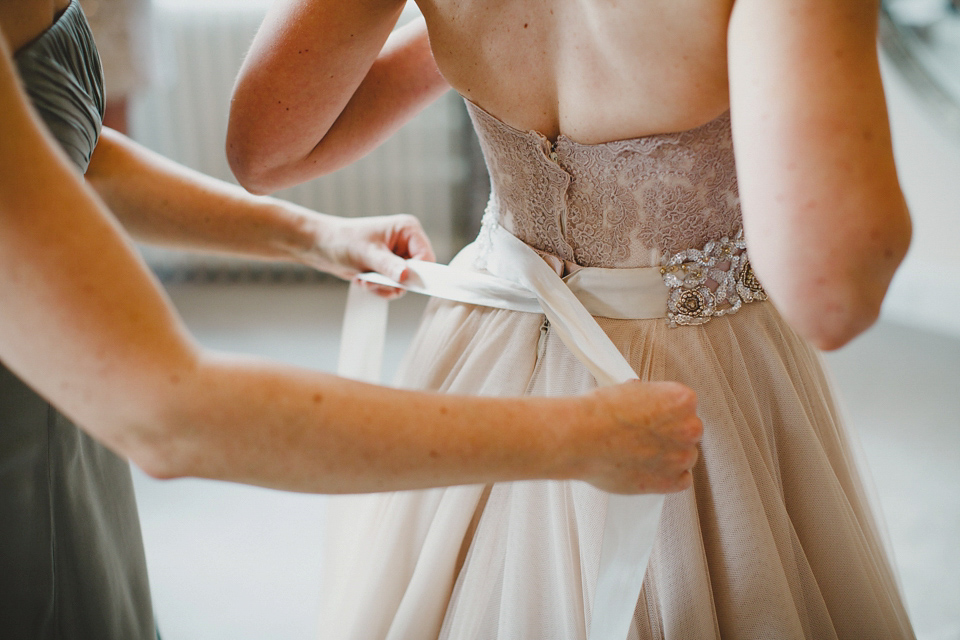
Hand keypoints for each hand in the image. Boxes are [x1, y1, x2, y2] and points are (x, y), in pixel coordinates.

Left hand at [299, 213, 434, 296]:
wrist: (322, 247)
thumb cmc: (343, 241)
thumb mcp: (367, 254)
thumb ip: (389, 266)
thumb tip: (407, 277)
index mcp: (408, 229)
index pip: (426, 256)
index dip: (418, 273)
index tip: (403, 283)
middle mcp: (407, 242)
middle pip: (417, 273)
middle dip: (394, 282)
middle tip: (373, 280)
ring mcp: (398, 256)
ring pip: (404, 284)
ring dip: (383, 287)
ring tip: (364, 279)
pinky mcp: (389, 269)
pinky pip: (393, 288)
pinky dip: (378, 288)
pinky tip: (363, 279)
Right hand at [572, 381, 701, 493]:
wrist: (581, 439)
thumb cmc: (599, 414)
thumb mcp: (627, 391)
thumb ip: (647, 401)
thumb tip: (643, 405)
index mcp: (681, 400)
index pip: (685, 407)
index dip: (666, 413)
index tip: (654, 418)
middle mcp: (688, 428)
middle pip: (688, 432)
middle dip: (669, 435)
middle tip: (645, 437)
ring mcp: (681, 457)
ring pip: (684, 457)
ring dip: (668, 457)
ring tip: (640, 454)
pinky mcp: (670, 481)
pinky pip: (681, 481)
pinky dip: (667, 478)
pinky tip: (648, 470)